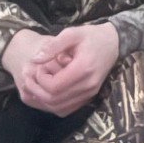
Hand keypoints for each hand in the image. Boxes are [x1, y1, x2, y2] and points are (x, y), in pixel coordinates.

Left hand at [2, 24, 119, 115]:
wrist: (113, 43)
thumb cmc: (91, 36)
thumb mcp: (72, 33)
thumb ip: (53, 46)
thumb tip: (34, 59)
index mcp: (83, 69)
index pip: (54, 86)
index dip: (40, 79)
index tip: (39, 67)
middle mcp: (88, 86)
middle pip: (54, 100)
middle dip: (37, 91)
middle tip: (30, 78)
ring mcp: (90, 93)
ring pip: (59, 108)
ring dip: (43, 99)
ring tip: (36, 84)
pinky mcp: (89, 96)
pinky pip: (67, 108)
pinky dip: (53, 104)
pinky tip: (47, 92)